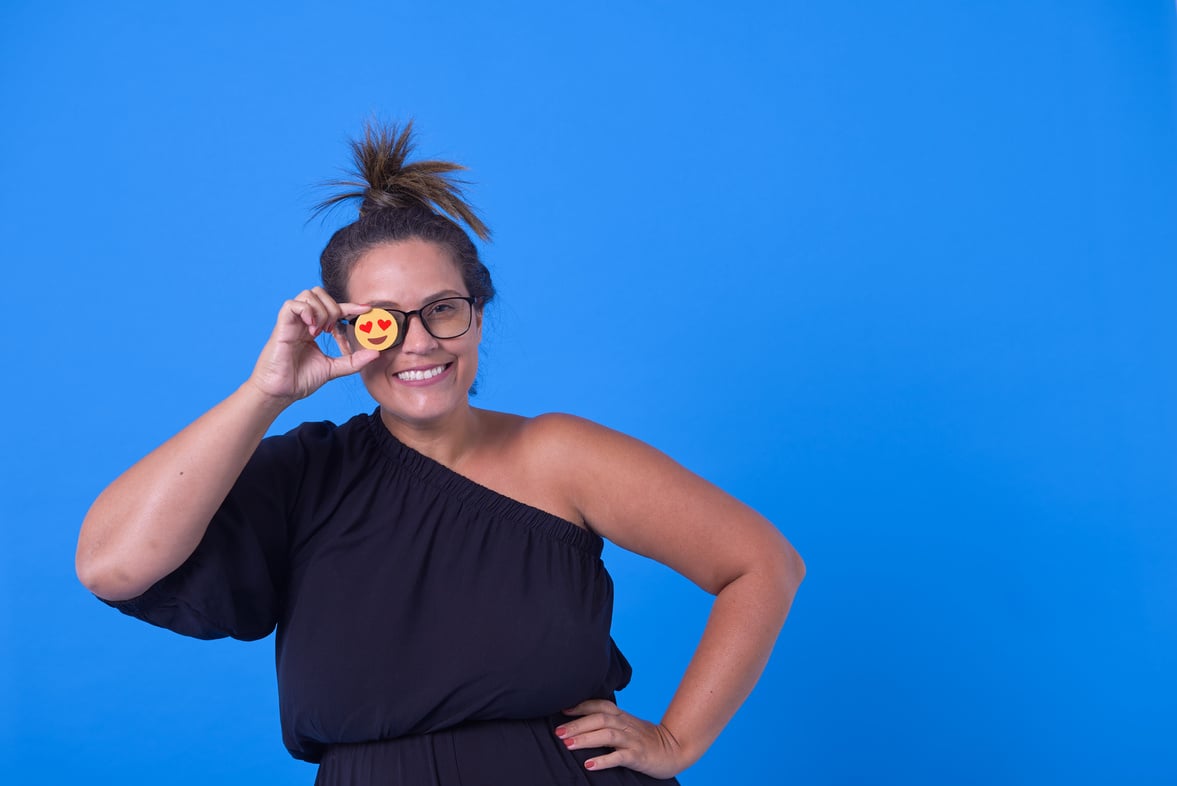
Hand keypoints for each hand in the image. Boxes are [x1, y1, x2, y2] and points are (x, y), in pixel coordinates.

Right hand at [248, 287, 378, 401]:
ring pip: (308, 295)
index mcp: (314, 328)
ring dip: (320, 310)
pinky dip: (306, 311)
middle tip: (330, 329)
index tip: (367, 310)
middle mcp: (303, 322)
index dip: (350, 306)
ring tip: (319, 330)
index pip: (334, 308)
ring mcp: (292, 322)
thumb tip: (375, 353)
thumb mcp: (333, 368)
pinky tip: (311, 328)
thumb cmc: (300, 380)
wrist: (280, 392)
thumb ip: (354, 361)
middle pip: (320, 293)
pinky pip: (292, 304)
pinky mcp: (282, 325)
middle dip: (333, 307)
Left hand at [555, 700, 686, 778]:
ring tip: (568, 745)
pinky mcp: (638, 756)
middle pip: (599, 719)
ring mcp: (632, 740)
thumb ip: (609, 722)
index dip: (581, 706)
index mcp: (622, 716)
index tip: (562, 710)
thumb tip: (581, 723)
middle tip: (558, 732)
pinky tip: (589, 765)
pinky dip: (603, 760)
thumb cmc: (645, 739)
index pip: (599, 705)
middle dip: (577, 724)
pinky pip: (619, 757)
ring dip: (586, 739)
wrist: (674, 749)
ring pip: (607, 735)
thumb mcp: (627, 726)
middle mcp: (626, 725)